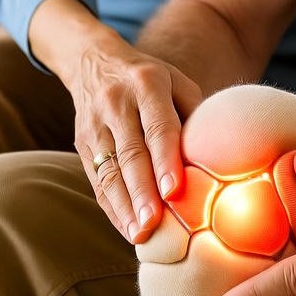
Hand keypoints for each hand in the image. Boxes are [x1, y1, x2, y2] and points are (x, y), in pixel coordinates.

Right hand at [69, 29, 201, 244]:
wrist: (95, 62)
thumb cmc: (150, 78)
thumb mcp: (176, 81)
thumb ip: (193, 114)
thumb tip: (213, 156)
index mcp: (147, 83)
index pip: (158, 125)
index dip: (165, 159)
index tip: (173, 191)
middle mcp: (117, 102)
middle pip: (130, 152)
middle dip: (142, 191)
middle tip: (153, 223)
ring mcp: (94, 124)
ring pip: (109, 170)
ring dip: (124, 205)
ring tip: (139, 234)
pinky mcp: (82, 142)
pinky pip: (96, 179)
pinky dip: (111, 206)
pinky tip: (126, 227)